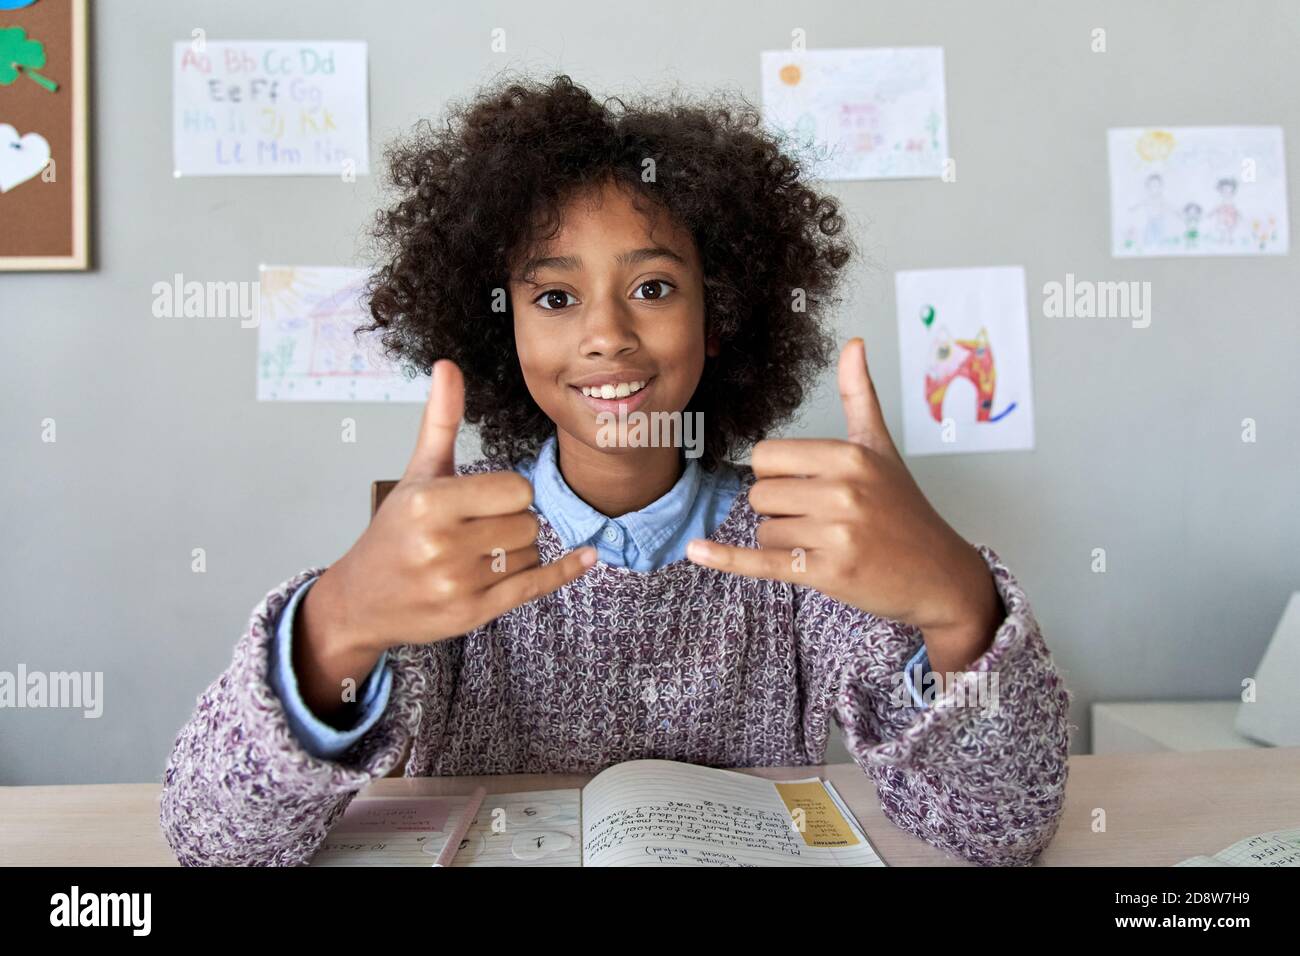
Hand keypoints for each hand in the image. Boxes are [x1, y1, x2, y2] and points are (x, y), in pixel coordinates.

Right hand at [303, 359, 597, 659]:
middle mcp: (441, 545)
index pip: (516, 489)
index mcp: (429, 503)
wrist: (361, 600)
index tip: (486, 500)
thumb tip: (447, 365)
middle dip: (512, 522)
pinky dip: (565, 571)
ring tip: (477, 555)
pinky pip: (534, 586)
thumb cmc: (394, 531)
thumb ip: (440, 421)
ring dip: (516, 551)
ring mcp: (457, 584)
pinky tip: (587, 557)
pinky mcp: (471, 615)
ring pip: (530, 553)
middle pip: (528, 522)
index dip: (509, 493)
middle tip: (478, 530)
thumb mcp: (416, 473)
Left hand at [685, 338, 1001, 670]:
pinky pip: (761, 562)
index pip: (766, 456)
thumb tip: (852, 343)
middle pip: (760, 495)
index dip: (775, 474)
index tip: (803, 486)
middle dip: (778, 509)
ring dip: (784, 542)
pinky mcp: (828, 573)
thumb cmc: (905, 509)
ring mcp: (836, 535)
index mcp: (849, 456)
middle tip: (818, 520)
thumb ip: (859, 395)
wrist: (940, 574)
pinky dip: (726, 559)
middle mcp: (843, 492)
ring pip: (765, 531)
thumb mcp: (881, 446)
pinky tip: (696, 551)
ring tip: (826, 543)